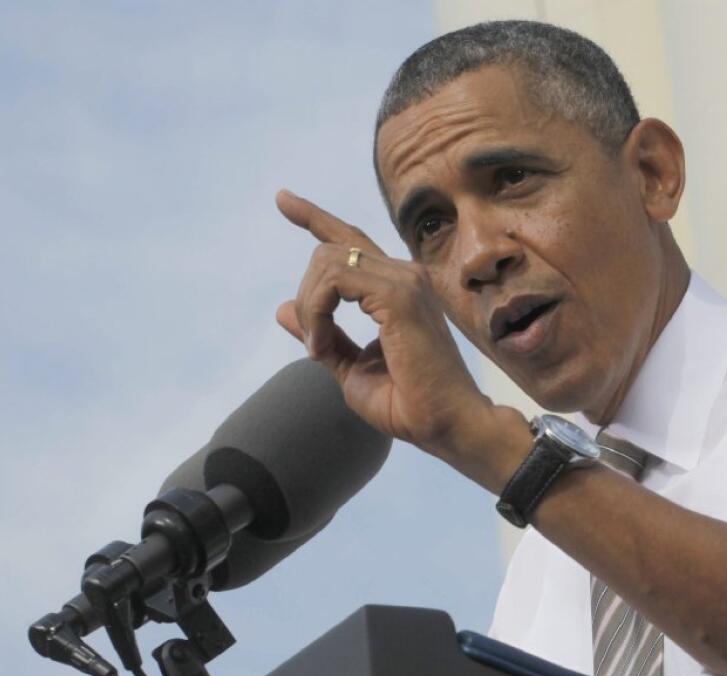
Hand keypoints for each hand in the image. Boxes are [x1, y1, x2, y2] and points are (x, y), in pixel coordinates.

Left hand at [274, 189, 493, 458]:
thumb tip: (282, 309)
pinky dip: (317, 313)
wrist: (444, 424)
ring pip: (328, 262)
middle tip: (315, 345)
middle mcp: (405, 275)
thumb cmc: (409, 403)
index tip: (283, 200)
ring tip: (321, 349)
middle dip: (307, 298)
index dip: (314, 217)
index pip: (350, 240)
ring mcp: (405, 281)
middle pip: (329, 251)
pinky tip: (323, 345)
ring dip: (310, 309)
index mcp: (398, 288)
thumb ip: (323, 335)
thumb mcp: (351, 367)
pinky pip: (335, 281)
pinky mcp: (400, 295)